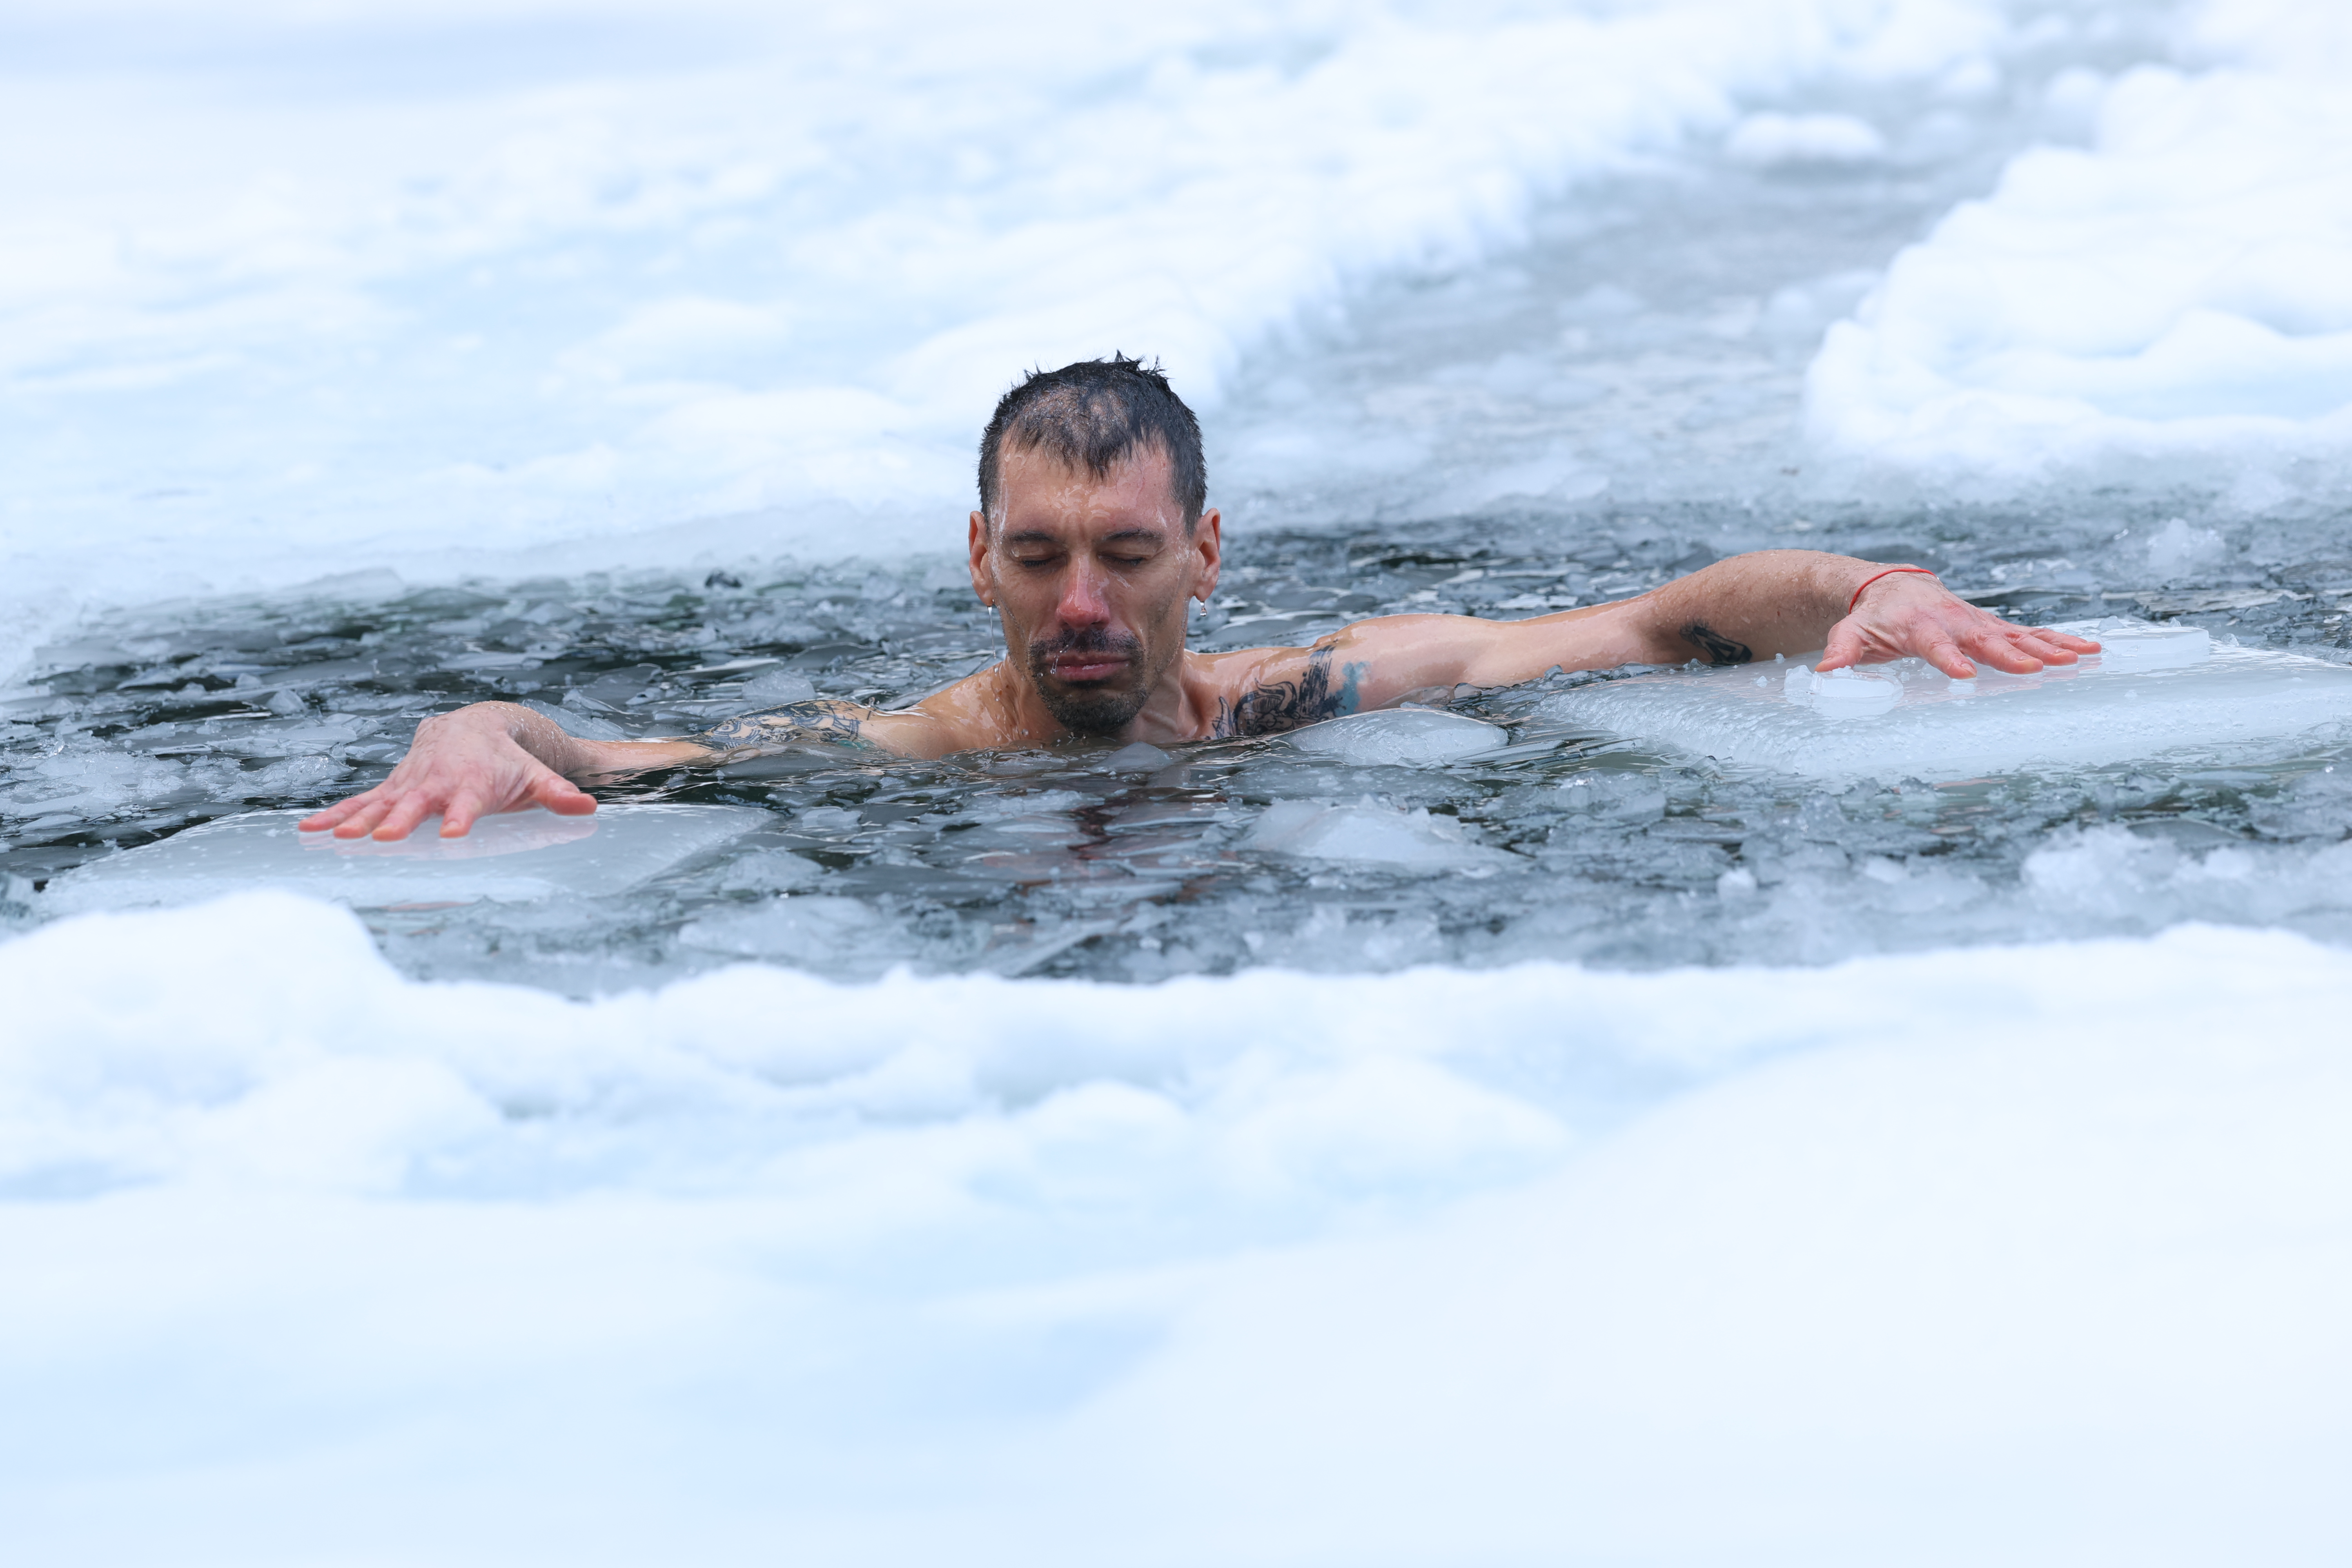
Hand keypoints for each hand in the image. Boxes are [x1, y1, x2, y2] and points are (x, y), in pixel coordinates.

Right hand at [298, 704, 595, 840]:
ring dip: (357, 820)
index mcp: (471, 782)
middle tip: (382, 837)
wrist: (471, 726)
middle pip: (415, 803)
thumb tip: (587, 808)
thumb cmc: (507, 760)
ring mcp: (408, 784)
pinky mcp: (390, 788)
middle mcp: (435, 782)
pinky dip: (335, 814)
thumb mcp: (535, 775)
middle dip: (400, 819)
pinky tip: (309, 830)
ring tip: (337, 838)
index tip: (452, 833)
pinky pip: (359, 801)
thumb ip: (558, 793)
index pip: (467, 802)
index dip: (460, 816)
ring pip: (380, 803)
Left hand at [1819, 571, 2098, 678]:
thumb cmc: (1872, 617)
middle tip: (2037, 669)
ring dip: (2049, 647)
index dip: (1949, 659)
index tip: (1964, 673)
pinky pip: (2030, 633)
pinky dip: (2060, 640)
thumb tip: (1825, 672)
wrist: (1891, 586)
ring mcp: (1979, 623)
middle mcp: (1955, 622)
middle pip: (1986, 640)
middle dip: (2011, 655)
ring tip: (2082, 656)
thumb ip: (1841, 652)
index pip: (1936, 645)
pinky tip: (2089, 649)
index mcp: (1919, 627)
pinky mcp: (1994, 626)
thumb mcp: (1850, 632)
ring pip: (2018, 636)